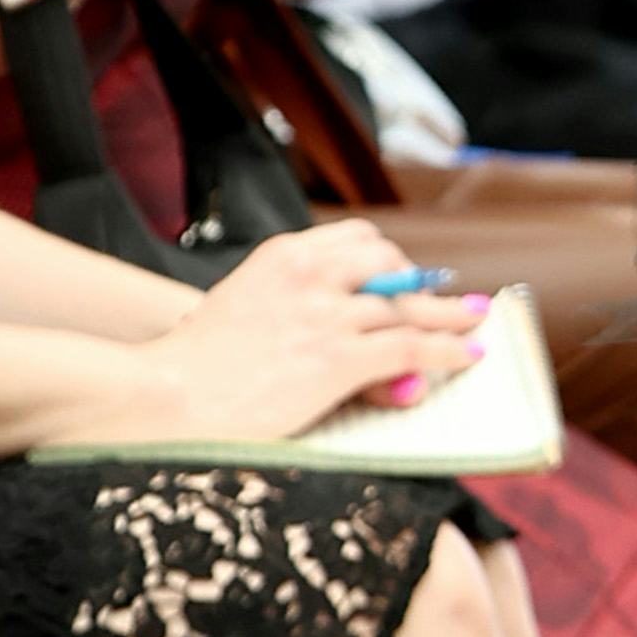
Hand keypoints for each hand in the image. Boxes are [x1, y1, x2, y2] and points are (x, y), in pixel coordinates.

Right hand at [113, 257, 483, 448]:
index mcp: (282, 258)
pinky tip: (468, 358)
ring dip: (450, 318)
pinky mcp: (338, 360)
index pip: (357, 239)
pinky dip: (449, 352)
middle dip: (423, 284)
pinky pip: (413, 350)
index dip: (390, 258)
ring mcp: (326, 317)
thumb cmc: (190, 367)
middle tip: (448, 300)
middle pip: (393, 267)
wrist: (160, 397)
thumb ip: (284, 310)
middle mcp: (310, 277)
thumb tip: (322, 339)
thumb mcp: (239, 312)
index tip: (405, 274)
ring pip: (411, 308)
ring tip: (477, 323)